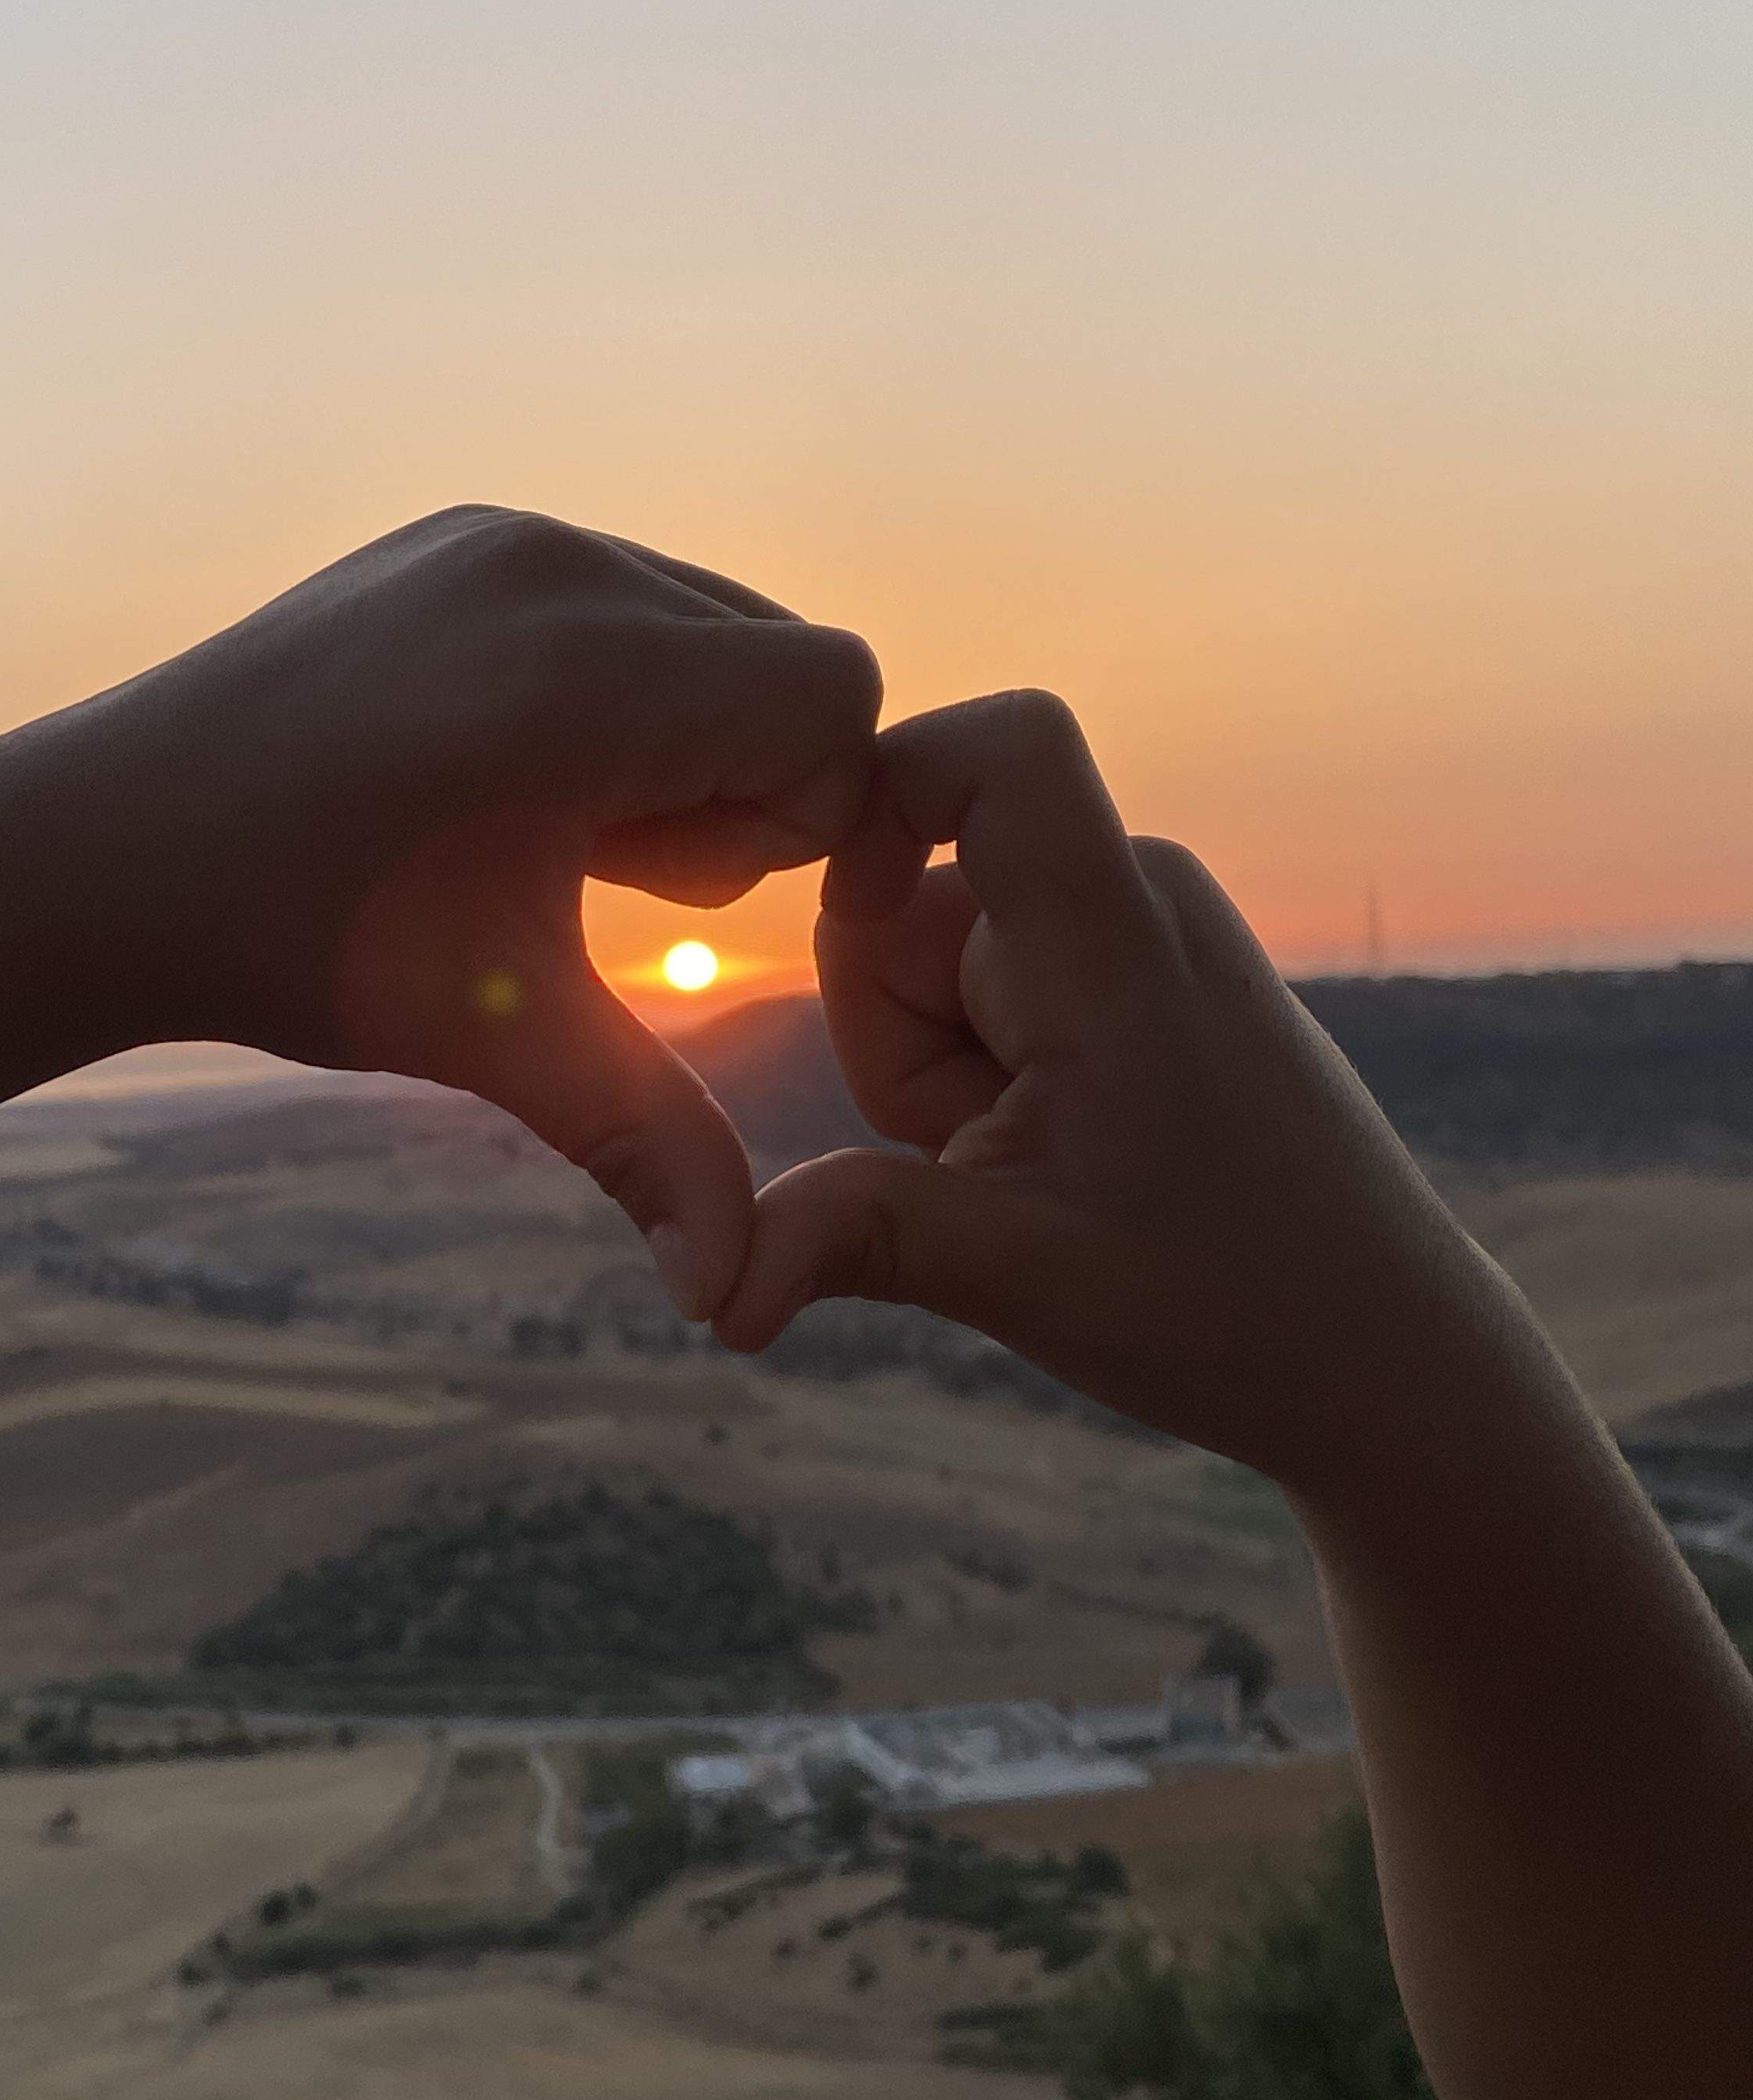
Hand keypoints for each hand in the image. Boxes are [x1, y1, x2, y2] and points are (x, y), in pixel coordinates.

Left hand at [7, 508, 880, 1318]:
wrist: (100, 854)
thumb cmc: (301, 948)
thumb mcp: (499, 1040)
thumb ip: (650, 1145)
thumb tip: (732, 1303)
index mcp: (583, 678)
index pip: (835, 695)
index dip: (795, 818)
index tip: (670, 890)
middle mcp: (556, 570)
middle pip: (788, 656)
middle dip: (742, 780)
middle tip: (613, 869)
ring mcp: (502, 536)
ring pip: (708, 624)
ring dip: (681, 736)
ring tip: (557, 829)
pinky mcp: (459, 534)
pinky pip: (620, 596)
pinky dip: (612, 686)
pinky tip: (512, 778)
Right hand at [713, 691, 1530, 1496]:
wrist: (1387, 1355)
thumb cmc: (1230, 1310)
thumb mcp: (1016, 1277)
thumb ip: (851, 1238)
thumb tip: (711, 1296)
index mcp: (1114, 941)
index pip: (1003, 744)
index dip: (888, 785)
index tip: (846, 912)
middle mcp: (1136, 900)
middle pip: (909, 896)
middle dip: (897, 1036)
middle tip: (987, 1158)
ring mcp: (1142, 936)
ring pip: (941, 960)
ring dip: (939, 1072)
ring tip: (1037, 1172)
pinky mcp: (1140, 979)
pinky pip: (997, 990)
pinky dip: (986, 1079)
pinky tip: (1060, 1166)